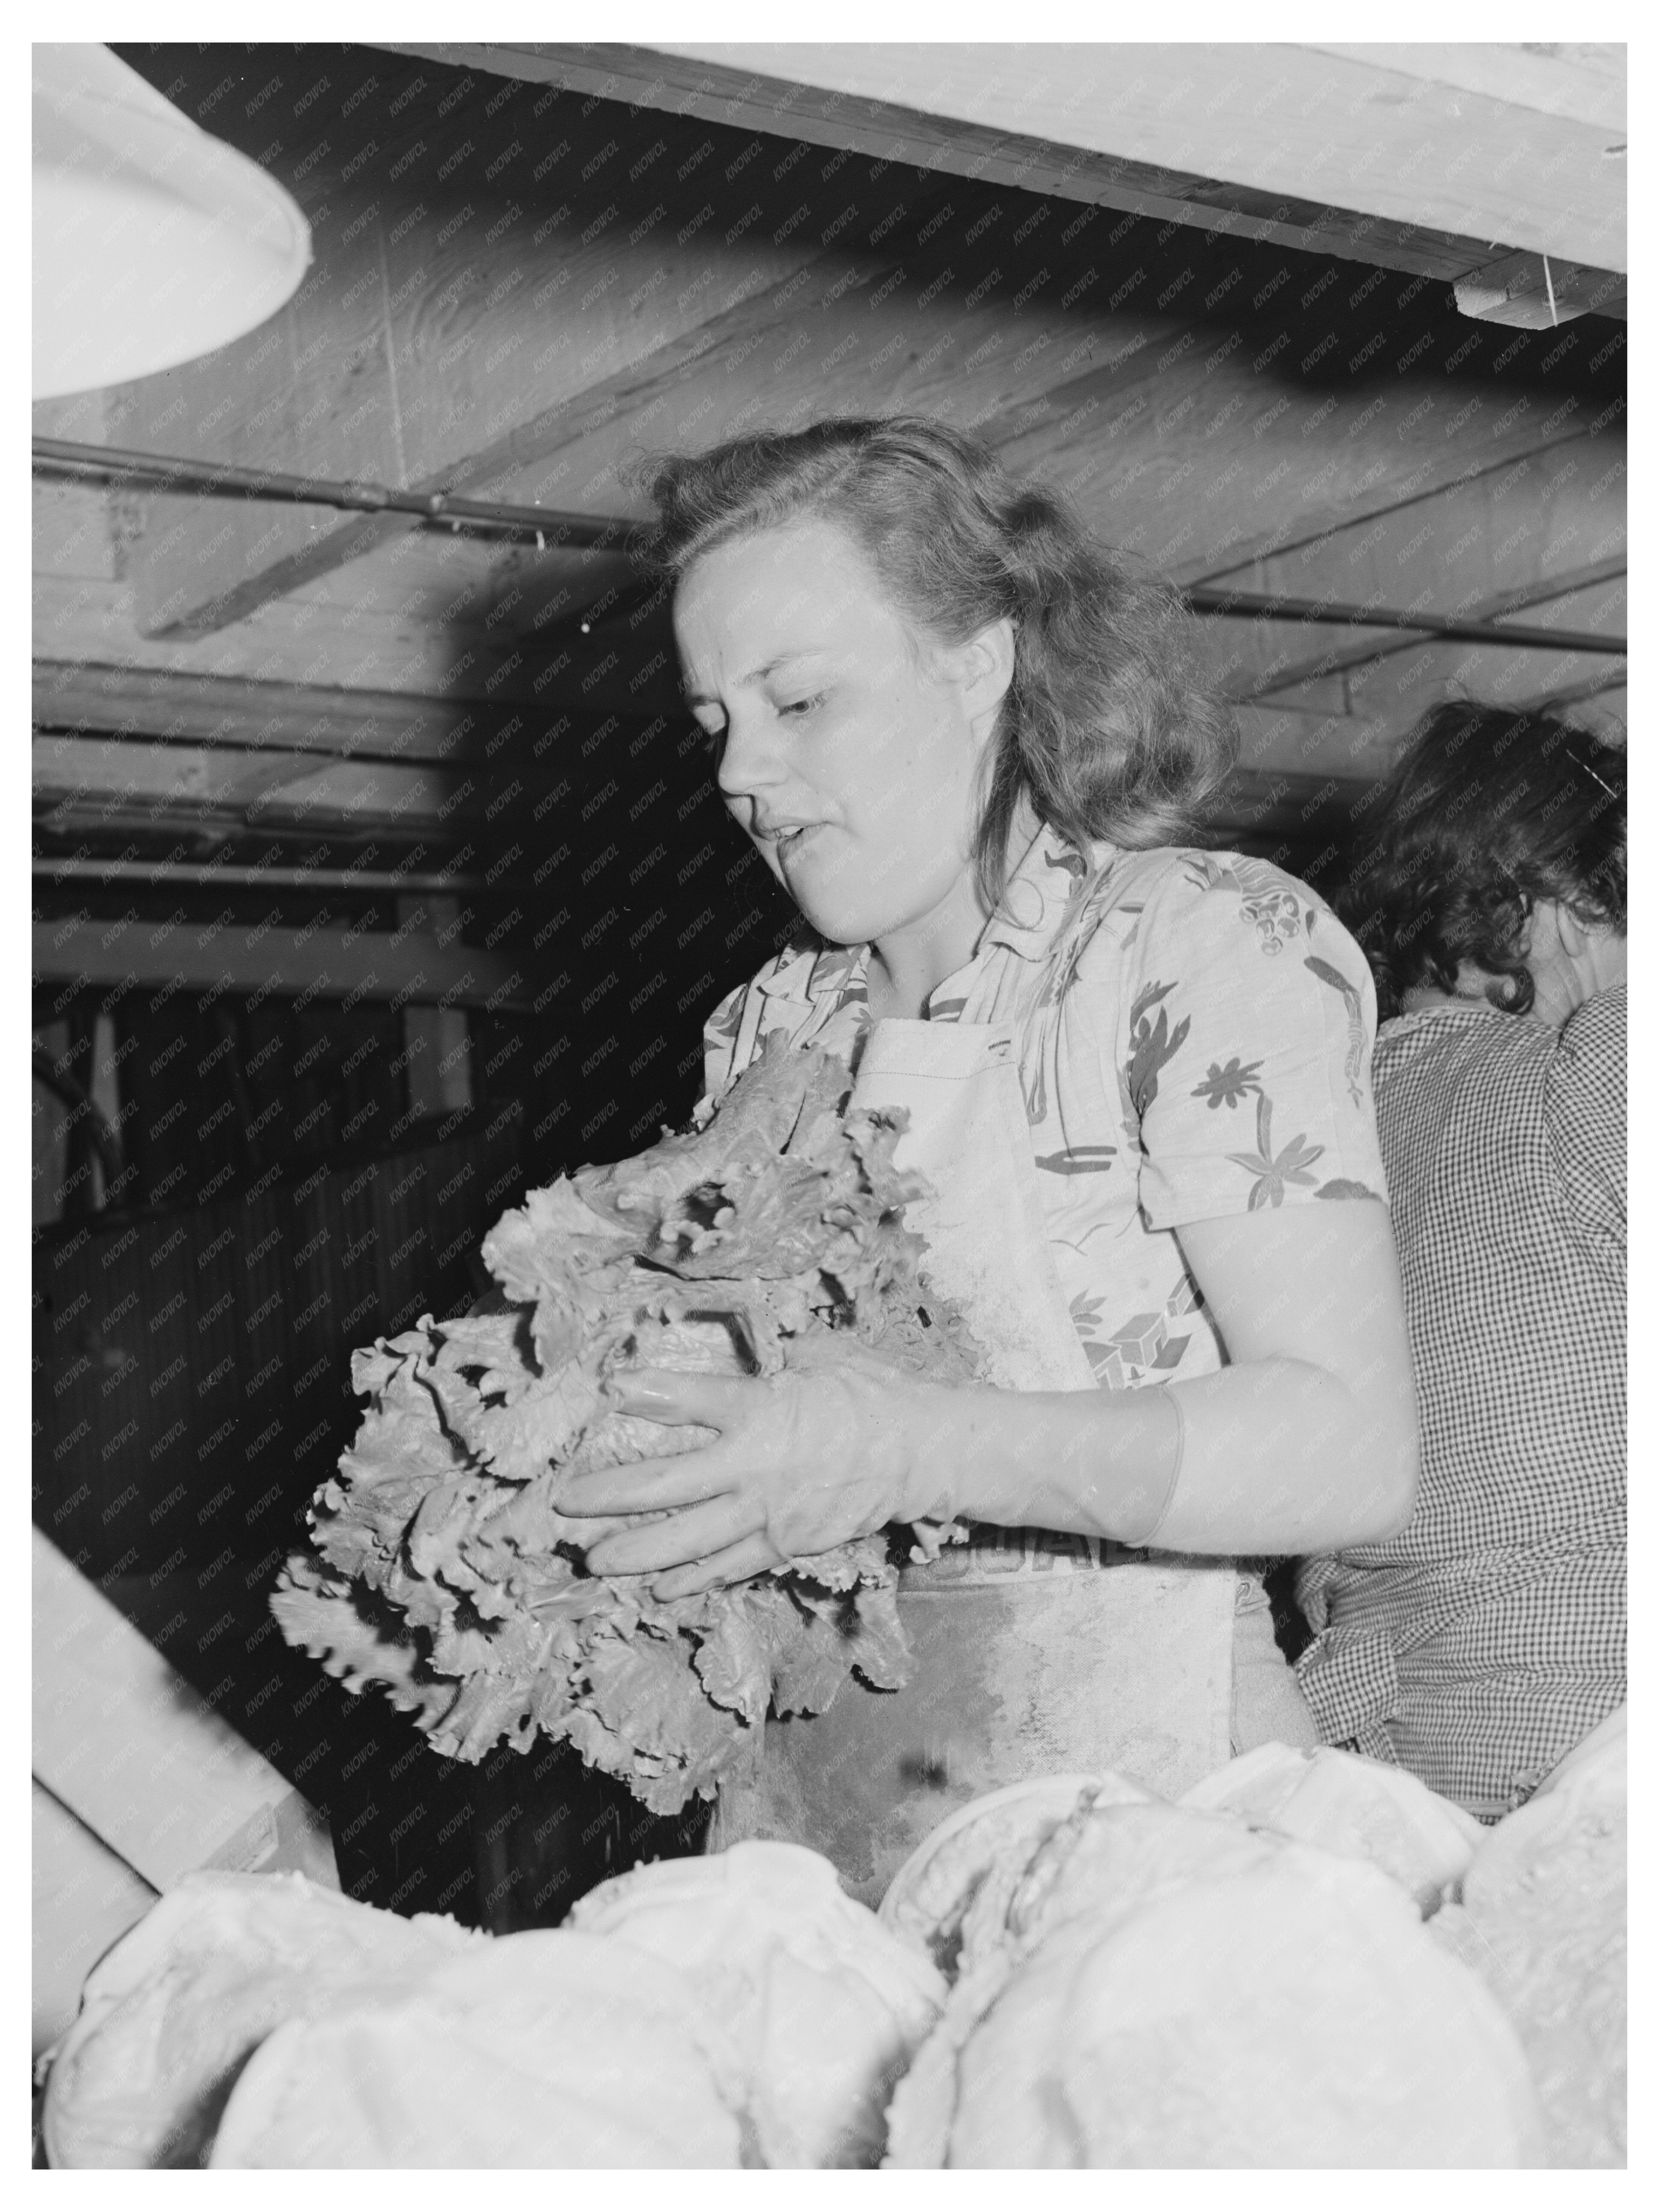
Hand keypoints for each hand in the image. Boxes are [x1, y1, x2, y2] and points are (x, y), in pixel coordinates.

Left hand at [560, 1353, 950, 1598]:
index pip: (692, 1399)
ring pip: (690, 1541)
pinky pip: (730, 1566)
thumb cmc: (874, 1395)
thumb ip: (773, 1360)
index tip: (608, 1388)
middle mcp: (756, 1466)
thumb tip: (748, 1349)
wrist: (925, 1452)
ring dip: (637, 1554)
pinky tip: (660, 1588)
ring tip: (595, 1562)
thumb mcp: (822, 1357)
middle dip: (611, 1498)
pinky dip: (694, 1579)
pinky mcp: (787, 1544)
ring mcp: (769, 1513)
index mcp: (764, 1409)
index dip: (648, 1393)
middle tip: (565, 1505)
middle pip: (668, 1487)